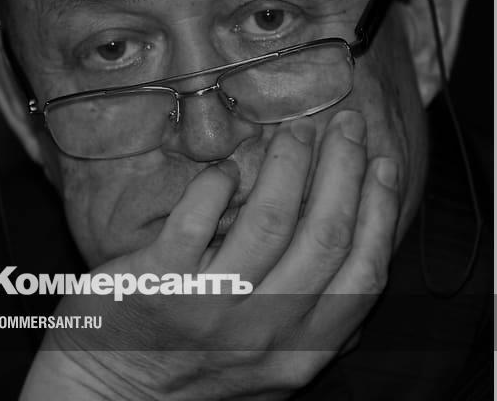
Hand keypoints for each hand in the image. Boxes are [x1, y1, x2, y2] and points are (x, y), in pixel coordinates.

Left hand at [21, 110, 400, 399]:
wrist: (113, 398)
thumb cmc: (195, 372)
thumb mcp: (272, 366)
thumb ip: (316, 323)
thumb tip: (363, 265)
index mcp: (302, 350)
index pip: (362, 274)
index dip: (379, 211)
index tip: (383, 164)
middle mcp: (265, 331)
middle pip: (323, 236)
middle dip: (343, 170)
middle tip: (346, 124)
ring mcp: (212, 308)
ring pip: (267, 220)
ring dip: (288, 164)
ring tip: (295, 131)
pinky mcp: (160, 284)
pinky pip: (196, 219)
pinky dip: (217, 185)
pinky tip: (226, 169)